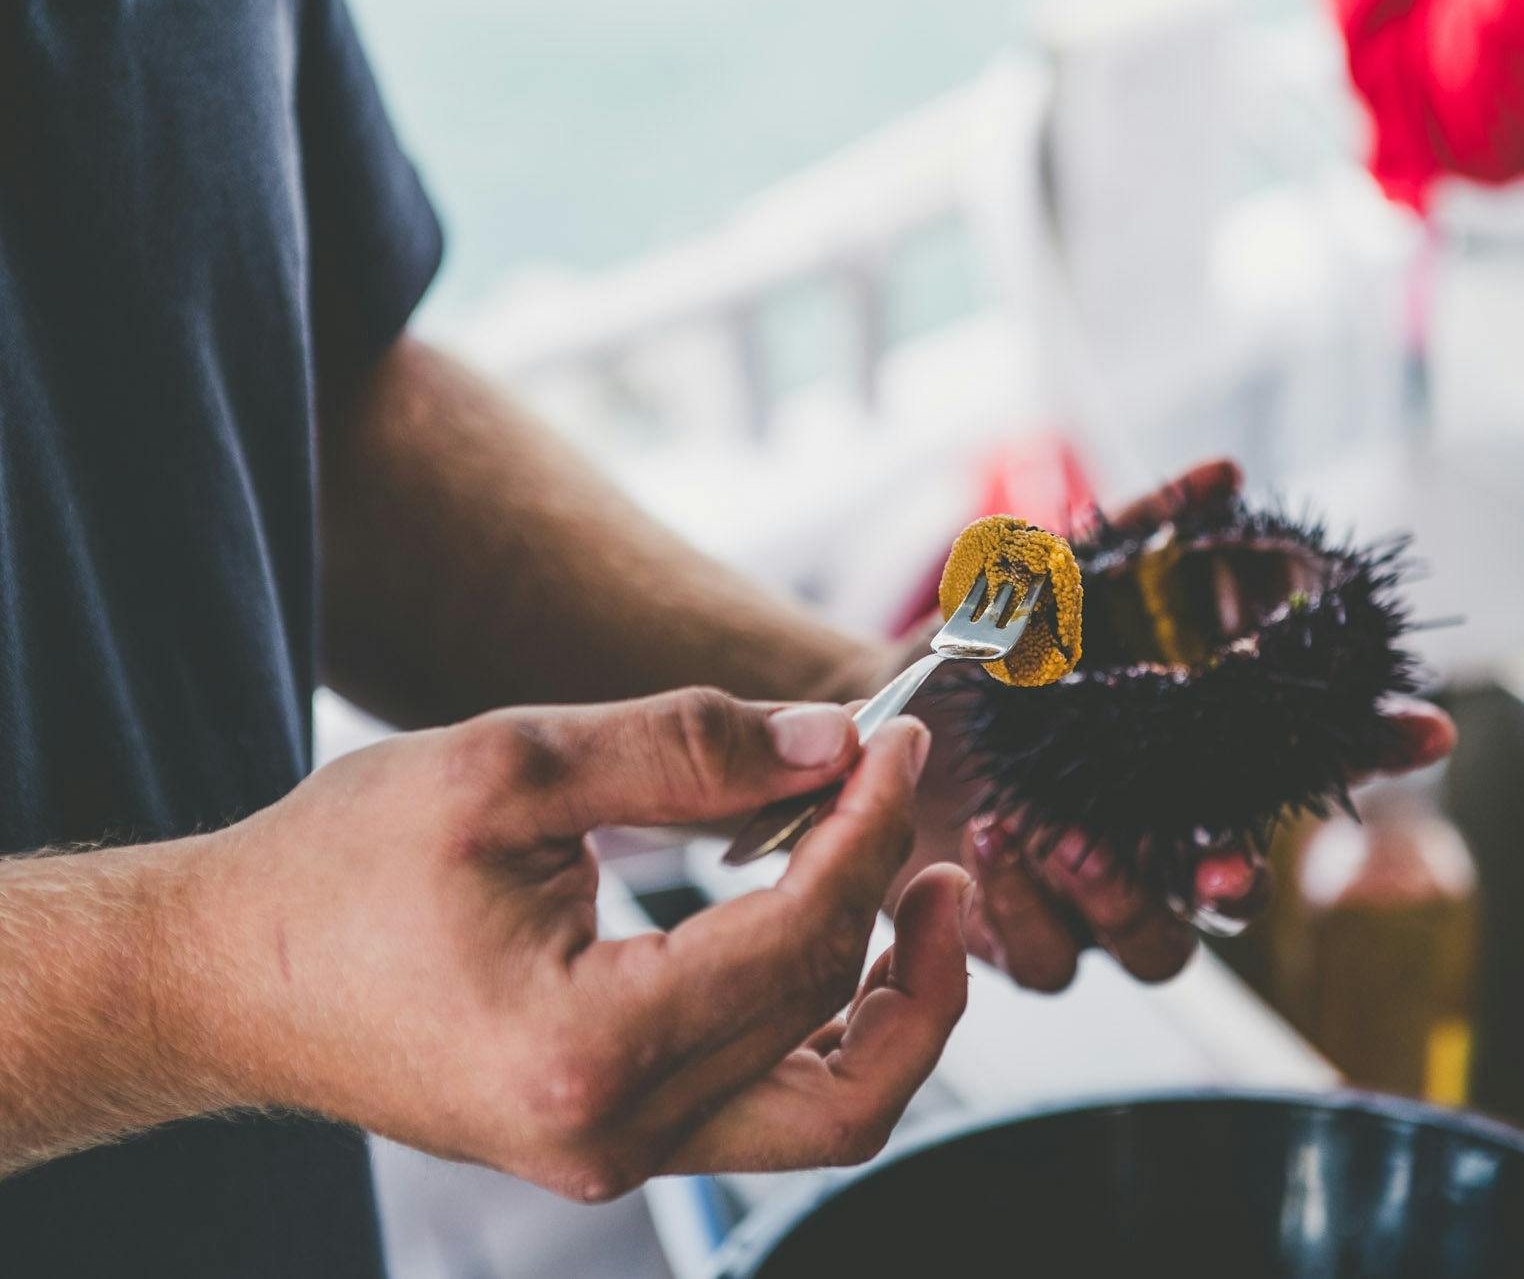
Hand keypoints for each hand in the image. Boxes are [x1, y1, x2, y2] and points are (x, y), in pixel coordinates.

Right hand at [182, 690, 965, 1198]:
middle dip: (898, 902)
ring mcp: (617, 1154)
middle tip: (915, 806)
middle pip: (833, 1024)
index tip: (897, 745)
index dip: (871, 828)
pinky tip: (836, 934)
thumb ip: (685, 749)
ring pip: (831, 1110)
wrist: (227, 977)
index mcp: (585, 1049)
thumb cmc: (339, 871)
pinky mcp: (614, 1139)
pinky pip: (770, 1107)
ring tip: (922, 892)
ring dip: (899, 1001)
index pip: (800, 938)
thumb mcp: (507, 767)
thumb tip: (832, 743)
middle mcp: (614, 1134)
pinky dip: (829, 1028)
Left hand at [877, 458, 1457, 991]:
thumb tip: (1223, 473)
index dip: (1376, 749)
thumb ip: (1138, 537)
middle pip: (1236, 900)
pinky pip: (1049, 967)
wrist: (872, 716)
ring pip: (1154, 952)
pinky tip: (990, 846)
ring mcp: (1088, 901)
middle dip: (1236, 885)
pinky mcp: (1018, 937)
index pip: (1307, 764)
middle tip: (1214, 866)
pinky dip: (1024, 913)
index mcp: (1187, 768)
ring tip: (1060, 839)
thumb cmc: (981, 661)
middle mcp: (1152, 845)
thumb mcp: (1054, 586)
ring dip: (1119, 904)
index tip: (1421, 728)